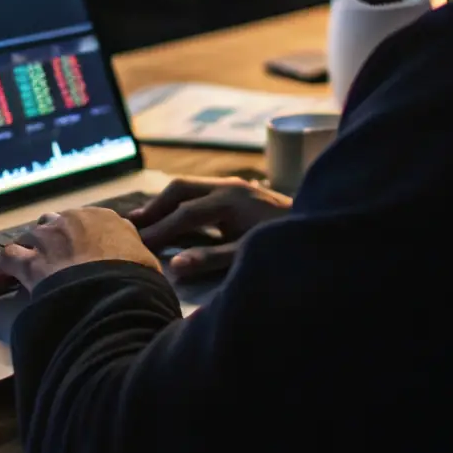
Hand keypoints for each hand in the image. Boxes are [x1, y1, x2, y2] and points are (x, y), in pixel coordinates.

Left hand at [0, 207, 161, 295]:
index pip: (86, 221)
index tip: (78, 249)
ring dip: (25, 251)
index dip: (79, 236)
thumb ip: (137, 256)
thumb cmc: (135, 277)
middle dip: (49, 239)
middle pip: (52, 223)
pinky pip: (5, 259)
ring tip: (20, 270)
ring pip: (28, 237)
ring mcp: (48, 239)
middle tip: (50, 259)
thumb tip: (141, 266)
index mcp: (103, 218)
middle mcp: (72, 221)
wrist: (115, 289)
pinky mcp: (30, 261)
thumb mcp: (147, 262)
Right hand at [127, 177, 290, 280]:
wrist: (321, 225)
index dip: (160, 230)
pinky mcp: (239, 191)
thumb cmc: (286, 244)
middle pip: (181, 188)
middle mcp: (230, 186)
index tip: (138, 244)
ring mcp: (235, 185)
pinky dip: (181, 202)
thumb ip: (212, 259)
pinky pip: (201, 191)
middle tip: (131, 224)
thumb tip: (175, 266)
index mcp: (231, 200)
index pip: (185, 214)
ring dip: (165, 202)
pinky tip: (172, 215)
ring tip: (143, 220)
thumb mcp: (250, 255)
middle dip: (155, 207)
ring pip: (189, 186)